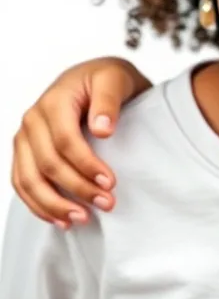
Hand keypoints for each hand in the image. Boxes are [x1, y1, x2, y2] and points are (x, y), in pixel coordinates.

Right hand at [11, 58, 151, 228]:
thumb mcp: (115, 78)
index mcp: (54, 100)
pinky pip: (22, 183)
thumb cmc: (107, 79)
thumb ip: (108, 100)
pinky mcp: (25, 153)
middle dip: (77, 188)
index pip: (65, 140)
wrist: (94, 79)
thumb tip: (102, 129)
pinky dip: (38, 205)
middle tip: (107, 203)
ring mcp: (25, 138)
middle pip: (48, 163)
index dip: (86, 165)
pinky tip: (60, 219)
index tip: (110, 183)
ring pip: (29, 179)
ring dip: (55, 204)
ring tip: (83, 218)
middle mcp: (33, 120)